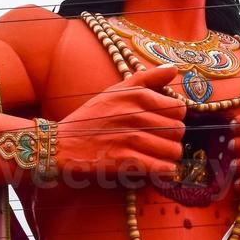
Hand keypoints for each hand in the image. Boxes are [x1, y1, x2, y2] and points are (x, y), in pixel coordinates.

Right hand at [57, 65, 183, 180]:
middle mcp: (134, 115)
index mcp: (136, 95)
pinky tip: (160, 170)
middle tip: (161, 142)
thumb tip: (174, 68)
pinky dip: (164, 171)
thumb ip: (148, 78)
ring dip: (169, 156)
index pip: (179, 108)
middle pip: (178, 130)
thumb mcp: (116, 90)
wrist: (60, 145)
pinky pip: (160, 167)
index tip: (164, 123)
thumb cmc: (91, 117)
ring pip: (173, 150)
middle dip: (173, 138)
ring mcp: (129, 138)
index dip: (174, 118)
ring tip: (159, 156)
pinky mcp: (124, 161)